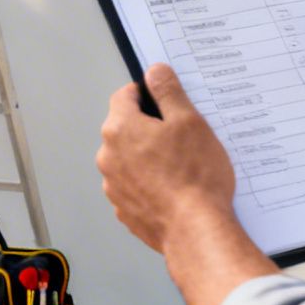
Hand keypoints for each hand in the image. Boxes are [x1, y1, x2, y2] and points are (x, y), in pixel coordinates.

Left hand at [95, 64, 238, 255]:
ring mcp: (114, 186)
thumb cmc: (194, 177)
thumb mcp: (189, 121)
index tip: (165, 101)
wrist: (196, 231)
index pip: (125, 95)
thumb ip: (168, 92)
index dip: (147, 93)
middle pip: (126, 128)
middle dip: (150, 128)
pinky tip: (175, 189)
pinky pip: (135, 186)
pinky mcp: (124, 210)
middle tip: (182, 137)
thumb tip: (155, 72)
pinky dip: (150, 184)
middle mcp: (108, 156)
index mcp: (120, 129)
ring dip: (149, 157)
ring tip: (181, 167)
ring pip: (130, 159)